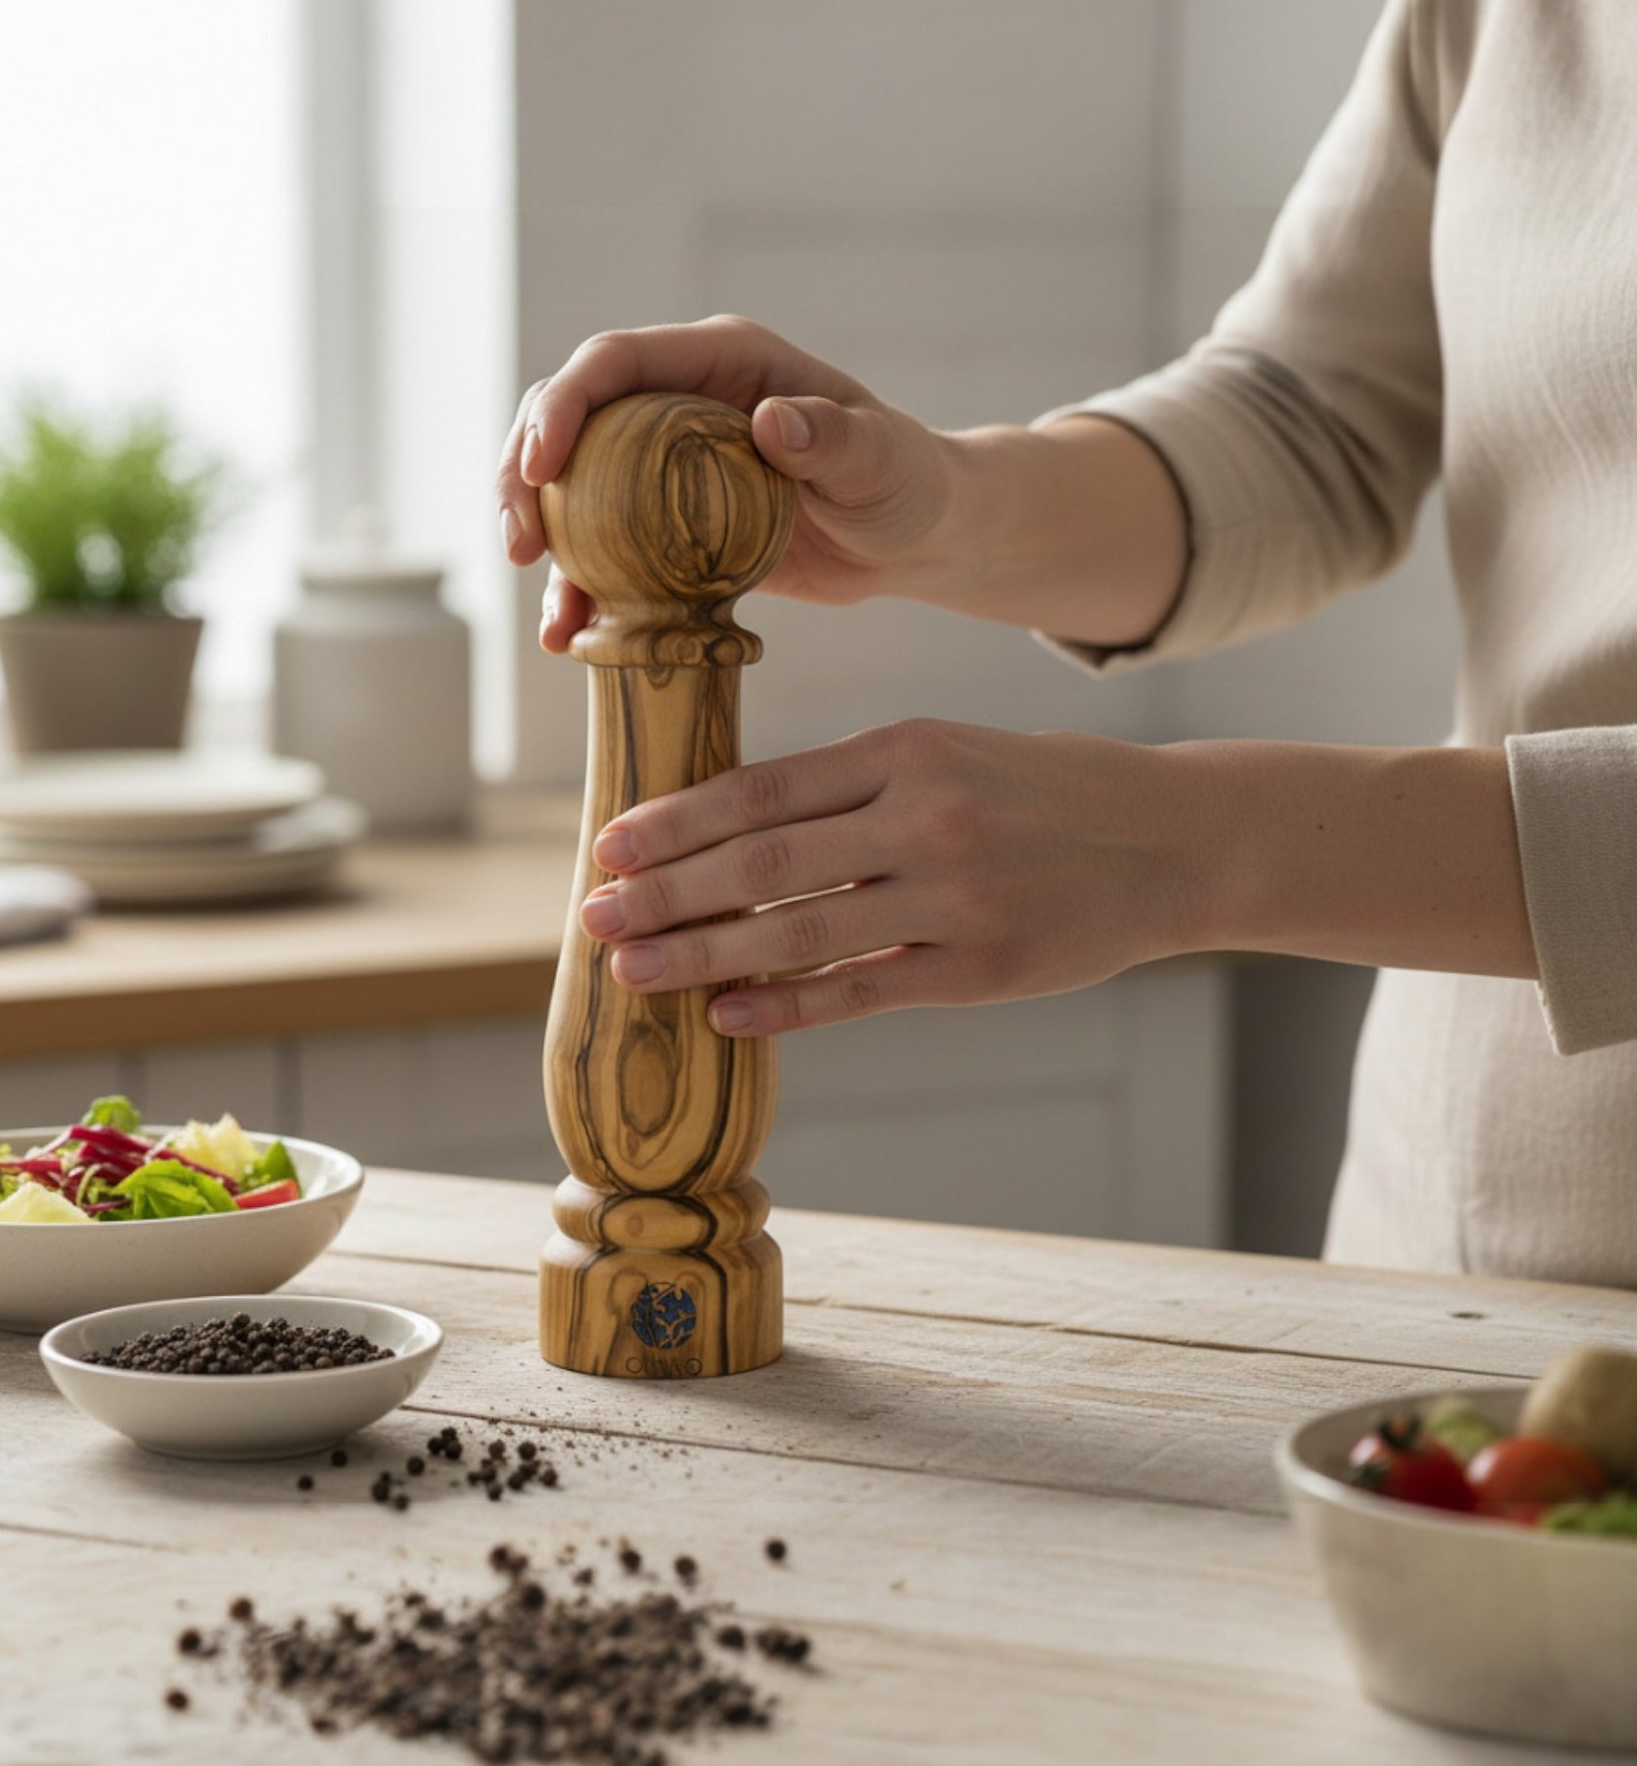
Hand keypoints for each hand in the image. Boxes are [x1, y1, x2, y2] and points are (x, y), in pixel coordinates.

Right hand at [495, 316, 959, 652]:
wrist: (916, 536)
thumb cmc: (907, 481)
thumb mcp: (879, 458)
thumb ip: (832, 437)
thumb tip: (771, 422)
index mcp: (721, 362)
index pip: (616, 363)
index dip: (564, 406)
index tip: (541, 469)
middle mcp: (680, 403)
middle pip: (570, 421)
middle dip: (524, 477)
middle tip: (518, 545)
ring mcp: (666, 467)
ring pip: (574, 491)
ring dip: (543, 543)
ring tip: (548, 609)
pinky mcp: (670, 528)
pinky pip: (606, 552)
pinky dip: (584, 593)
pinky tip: (572, 639)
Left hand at [576, 719, 1199, 1036]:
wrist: (1173, 839)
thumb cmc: (1042, 791)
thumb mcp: (949, 750)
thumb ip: (852, 784)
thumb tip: (734, 823)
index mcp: (904, 751)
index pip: (762, 789)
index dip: (676, 821)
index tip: (610, 844)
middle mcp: (923, 818)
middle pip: (762, 862)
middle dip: (665, 892)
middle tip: (591, 915)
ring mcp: (953, 898)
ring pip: (798, 931)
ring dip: (702, 953)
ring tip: (633, 970)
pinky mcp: (979, 970)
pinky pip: (860, 991)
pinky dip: (785, 1005)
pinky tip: (726, 1015)